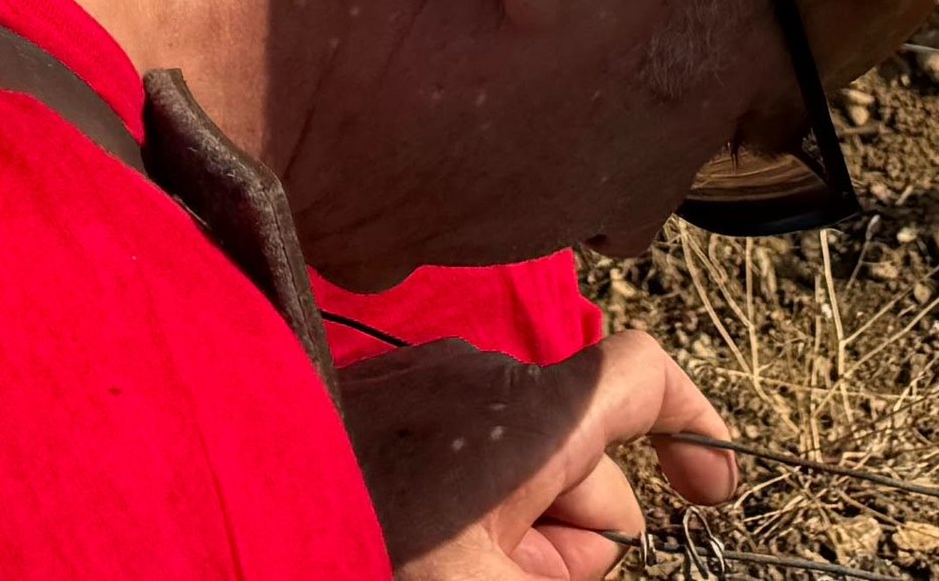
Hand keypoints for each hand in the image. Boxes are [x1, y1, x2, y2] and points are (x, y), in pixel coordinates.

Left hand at [339, 330, 737, 580]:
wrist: (229, 528)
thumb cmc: (370, 555)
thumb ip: (574, 563)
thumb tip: (609, 541)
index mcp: (526, 413)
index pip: (642, 377)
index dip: (695, 427)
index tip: (710, 496)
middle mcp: (480, 377)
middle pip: (583, 458)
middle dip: (572, 535)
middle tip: (509, 576)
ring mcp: (423, 384)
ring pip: (519, 465)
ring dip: (515, 532)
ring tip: (452, 566)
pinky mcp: (377, 402)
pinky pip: (457, 451)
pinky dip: (466, 506)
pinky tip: (423, 544)